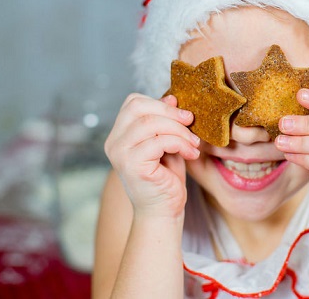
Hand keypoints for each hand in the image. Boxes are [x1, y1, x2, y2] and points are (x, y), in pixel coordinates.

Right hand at [104, 93, 199, 217]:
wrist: (163, 212)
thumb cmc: (166, 178)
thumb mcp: (167, 142)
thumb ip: (165, 121)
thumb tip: (171, 96)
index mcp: (119, 134)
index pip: (133, 102)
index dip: (160, 103)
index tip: (183, 115)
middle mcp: (114, 142)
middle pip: (139, 107)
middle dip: (171, 112)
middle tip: (191, 122)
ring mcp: (120, 153)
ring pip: (151, 123)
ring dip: (180, 130)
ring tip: (194, 143)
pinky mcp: (132, 165)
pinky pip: (160, 141)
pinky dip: (180, 144)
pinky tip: (191, 154)